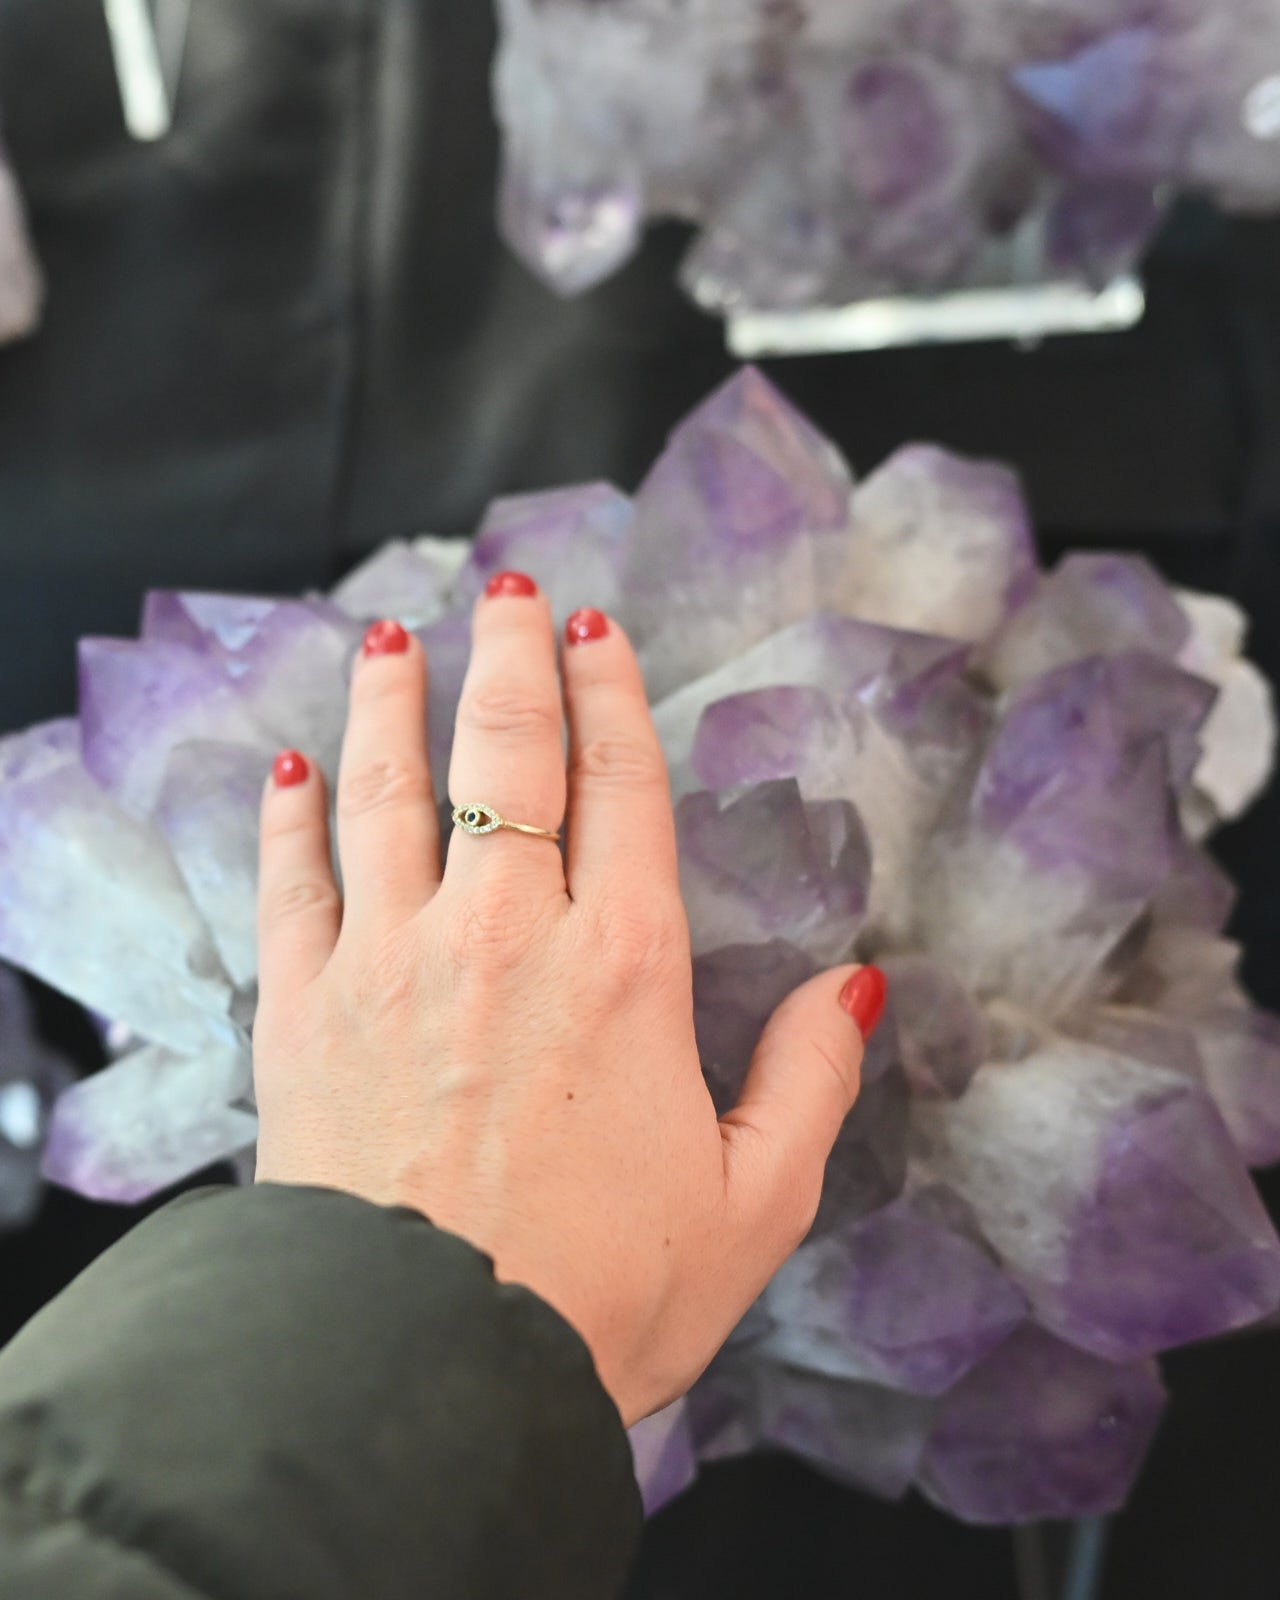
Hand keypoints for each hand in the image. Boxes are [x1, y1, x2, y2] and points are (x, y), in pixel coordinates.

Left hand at [252, 575, 884, 1425]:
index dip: (612, 698)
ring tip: (397, 635)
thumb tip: (858, 986)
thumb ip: (812, 1079)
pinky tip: (295, 768)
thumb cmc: (604, 1296)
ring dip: (395, 700)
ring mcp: (394, 961)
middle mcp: (505, 934)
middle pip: (506, 754)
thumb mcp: (755, 1202)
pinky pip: (295, 881)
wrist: (434, 1370)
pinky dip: (291, 816)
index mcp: (623, 968)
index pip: (621, 790)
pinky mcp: (307, 1011)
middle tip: (512, 593)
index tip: (598, 635)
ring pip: (390, 789)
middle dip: (512, 659)